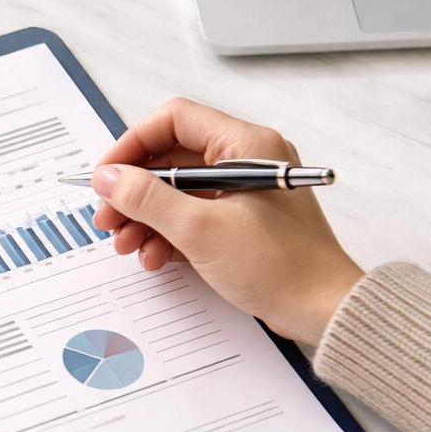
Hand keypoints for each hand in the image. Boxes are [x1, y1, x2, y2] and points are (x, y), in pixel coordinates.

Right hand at [92, 98, 362, 345]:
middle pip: (170, 158)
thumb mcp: (200, 229)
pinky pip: (192, 214)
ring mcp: (244, 191)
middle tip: (108, 216)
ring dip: (145, 216)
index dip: (132, 145)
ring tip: (127, 244)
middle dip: (133, 191)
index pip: (174, 121)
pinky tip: (154, 255)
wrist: (323, 311)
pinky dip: (167, 232)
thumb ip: (146, 198)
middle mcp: (246, 160)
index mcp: (246, 146)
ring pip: (177, 189)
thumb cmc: (282, 267)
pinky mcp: (241, 219)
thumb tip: (108, 177)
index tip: (107, 176)